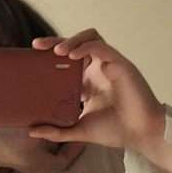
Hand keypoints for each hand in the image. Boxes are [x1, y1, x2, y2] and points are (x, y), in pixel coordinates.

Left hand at [28, 29, 165, 150]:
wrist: (140, 135)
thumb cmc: (115, 130)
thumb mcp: (79, 129)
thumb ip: (56, 131)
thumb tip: (31, 131)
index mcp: (89, 80)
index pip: (69, 58)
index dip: (52, 53)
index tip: (34, 53)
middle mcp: (99, 68)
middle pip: (77, 43)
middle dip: (57, 41)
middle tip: (38, 46)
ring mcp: (110, 64)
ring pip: (91, 38)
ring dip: (72, 40)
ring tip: (58, 51)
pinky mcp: (121, 64)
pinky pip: (102, 47)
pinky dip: (86, 47)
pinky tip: (72, 56)